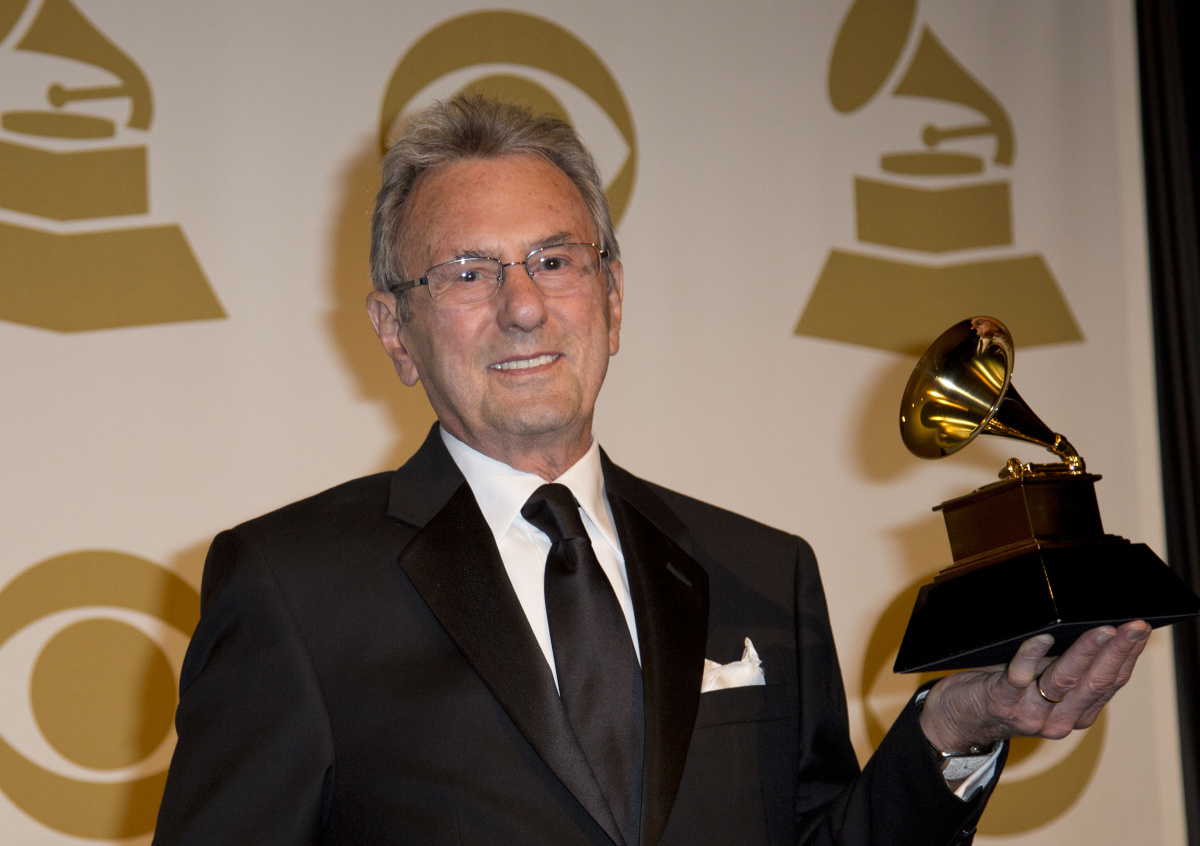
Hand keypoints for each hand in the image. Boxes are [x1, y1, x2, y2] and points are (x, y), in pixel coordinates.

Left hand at [918, 620, 1150, 751]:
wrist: (960, 718)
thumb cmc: (1005, 689)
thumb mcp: (1043, 682)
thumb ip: (1065, 665)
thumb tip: (1091, 626)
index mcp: (1076, 714)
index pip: (1110, 683)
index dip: (1127, 656)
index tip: (1140, 630)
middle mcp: (1058, 718)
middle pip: (1095, 682)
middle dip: (1117, 651)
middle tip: (1134, 626)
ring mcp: (1030, 712)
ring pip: (1065, 680)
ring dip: (1085, 653)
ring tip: (1101, 631)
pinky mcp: (1001, 701)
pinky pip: (1019, 676)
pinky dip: (1032, 655)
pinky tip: (1042, 638)